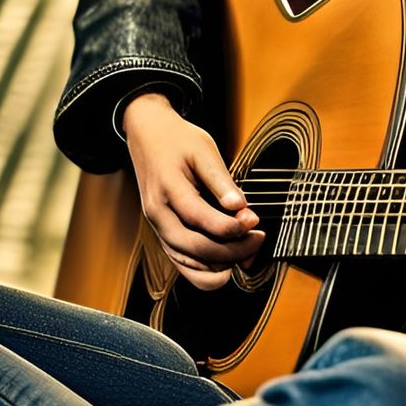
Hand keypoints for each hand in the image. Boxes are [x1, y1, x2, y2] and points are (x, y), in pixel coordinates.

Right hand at [121, 93, 263, 290]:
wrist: (148, 135)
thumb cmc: (177, 140)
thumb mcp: (204, 150)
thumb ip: (222, 181)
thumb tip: (240, 206)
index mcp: (167, 188)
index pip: (199, 218)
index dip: (230, 226)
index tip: (254, 220)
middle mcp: (158, 214)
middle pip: (193, 247)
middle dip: (230, 250)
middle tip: (257, 239)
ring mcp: (157, 226)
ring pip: (186, 262)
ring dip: (219, 264)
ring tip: (247, 252)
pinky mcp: (162, 232)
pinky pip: (181, 261)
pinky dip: (204, 269)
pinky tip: (227, 264)